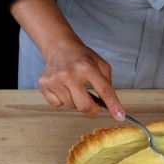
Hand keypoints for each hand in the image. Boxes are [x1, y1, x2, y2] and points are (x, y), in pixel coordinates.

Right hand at [9, 0, 124, 120]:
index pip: (104, 90)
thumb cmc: (82, 57)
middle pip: (84, 105)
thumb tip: (112, 107)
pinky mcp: (44, 84)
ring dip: (76, 101)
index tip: (120, 116)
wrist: (59, 46)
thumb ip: (107, 84)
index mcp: (87, 67)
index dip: (113, 105)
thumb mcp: (100, 65)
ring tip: (74, 87)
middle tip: (93, 103)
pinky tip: (63, 87)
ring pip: (70, 105)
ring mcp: (55, 79)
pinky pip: (57, 104)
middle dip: (92, 108)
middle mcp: (70, 73)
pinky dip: (62, 100)